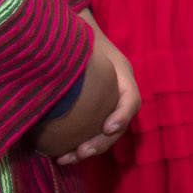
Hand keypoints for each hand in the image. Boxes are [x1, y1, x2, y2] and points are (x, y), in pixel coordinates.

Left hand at [36, 15, 138, 163]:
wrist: (79, 33)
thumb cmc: (83, 40)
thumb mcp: (85, 46)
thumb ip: (82, 60)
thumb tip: (61, 75)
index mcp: (122, 76)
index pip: (131, 100)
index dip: (122, 115)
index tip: (106, 128)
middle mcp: (119, 93)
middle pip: (119, 124)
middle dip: (101, 141)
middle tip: (81, 152)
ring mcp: (109, 104)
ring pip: (107, 134)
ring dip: (89, 148)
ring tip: (67, 159)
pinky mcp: (96, 112)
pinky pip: (94, 132)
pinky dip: (81, 144)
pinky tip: (63, 154)